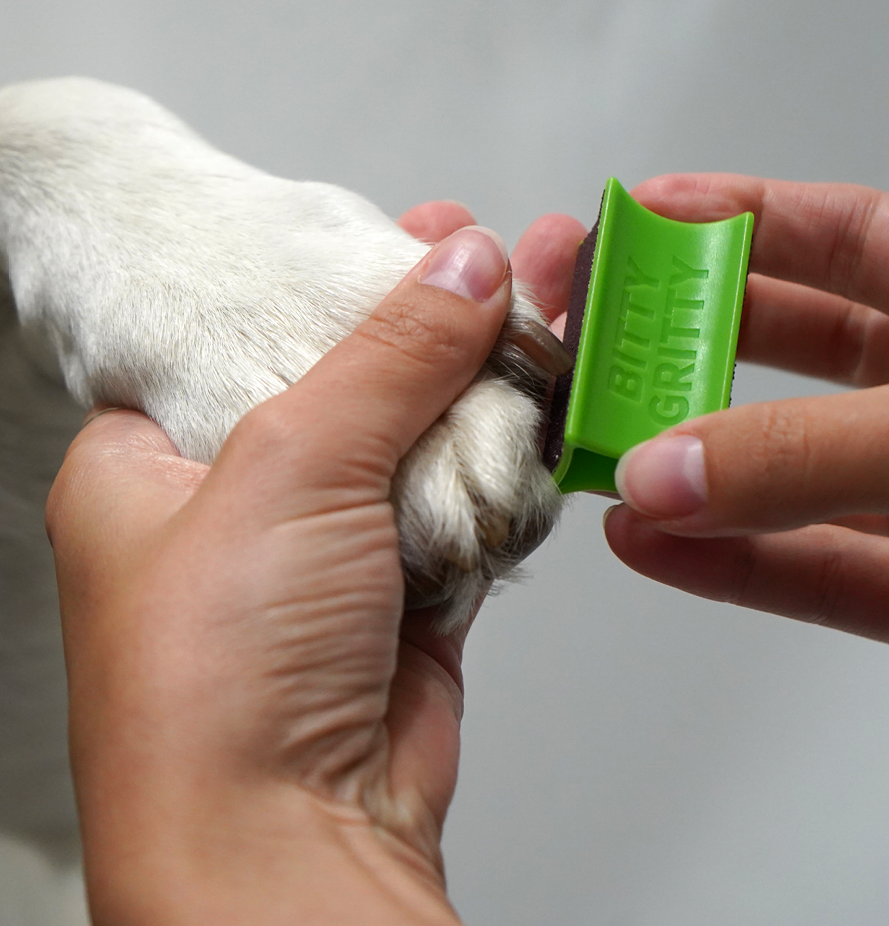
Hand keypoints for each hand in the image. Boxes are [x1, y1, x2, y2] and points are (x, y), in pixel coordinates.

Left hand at [45, 201, 587, 924]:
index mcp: (156, 459)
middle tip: (505, 265)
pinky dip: (504, 474)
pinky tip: (540, 420)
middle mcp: (241, 506)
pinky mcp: (403, 598)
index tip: (421, 234)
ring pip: (421, 444)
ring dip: (483, 398)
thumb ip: (388, 354)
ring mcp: (328, 554)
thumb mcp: (291, 466)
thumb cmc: (216, 683)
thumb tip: (461, 268)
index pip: (256, 328)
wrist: (290, 841)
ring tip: (544, 321)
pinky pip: (465, 508)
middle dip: (438, 330)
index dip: (339, 280)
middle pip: (355, 384)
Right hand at [600, 175, 888, 731]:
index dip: (742, 218)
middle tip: (608, 333)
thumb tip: (670, 467)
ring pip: (798, 473)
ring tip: (610, 449)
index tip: (651, 216)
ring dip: (699, 465)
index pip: (852, 237)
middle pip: (804, 351)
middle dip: (697, 340)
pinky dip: (731, 562)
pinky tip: (660, 543)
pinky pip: (815, 572)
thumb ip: (814, 455)